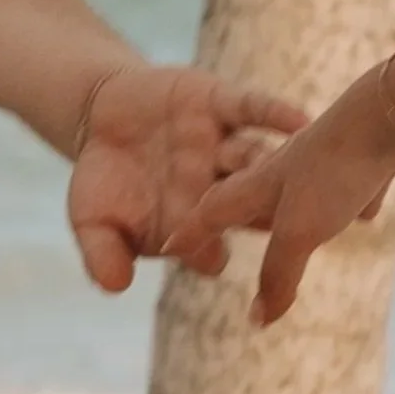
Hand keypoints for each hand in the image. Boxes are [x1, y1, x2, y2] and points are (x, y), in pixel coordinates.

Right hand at [68, 67, 307, 291]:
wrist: (102, 115)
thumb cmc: (105, 179)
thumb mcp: (92, 219)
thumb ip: (103, 253)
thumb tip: (115, 288)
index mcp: (195, 224)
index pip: (208, 248)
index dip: (207, 254)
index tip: (211, 258)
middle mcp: (219, 188)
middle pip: (245, 207)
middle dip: (263, 216)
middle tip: (285, 227)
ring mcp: (226, 147)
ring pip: (254, 158)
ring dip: (275, 165)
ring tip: (302, 173)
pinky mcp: (225, 105)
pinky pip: (255, 109)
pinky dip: (278, 114)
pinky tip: (302, 121)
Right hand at [163, 67, 394, 324]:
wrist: (389, 111)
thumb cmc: (335, 170)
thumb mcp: (299, 231)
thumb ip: (278, 274)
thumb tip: (259, 321)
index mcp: (257, 182)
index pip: (211, 212)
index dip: (190, 232)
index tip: (168, 246)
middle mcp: (284, 166)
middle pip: (250, 193)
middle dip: (239, 212)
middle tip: (228, 229)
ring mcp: (323, 157)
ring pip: (301, 185)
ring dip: (298, 205)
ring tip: (303, 224)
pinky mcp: (361, 155)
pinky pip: (350, 182)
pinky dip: (354, 197)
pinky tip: (370, 212)